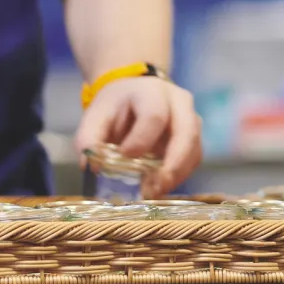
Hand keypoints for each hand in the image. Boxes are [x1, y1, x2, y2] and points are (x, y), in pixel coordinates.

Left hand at [75, 76, 202, 197]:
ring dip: (177, 174)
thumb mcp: (96, 115)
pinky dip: (179, 175)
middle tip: (155, 187)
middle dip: (174, 163)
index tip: (124, 155)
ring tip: (154, 191)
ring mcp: (191, 119)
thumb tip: (91, 166)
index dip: (141, 139)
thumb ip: (89, 138)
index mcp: (152, 93)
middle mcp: (179, 103)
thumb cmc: (116, 106)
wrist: (134, 93)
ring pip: (195, 148)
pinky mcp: (194, 137)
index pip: (155, 115)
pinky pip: (194, 159)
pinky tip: (160, 186)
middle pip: (188, 131)